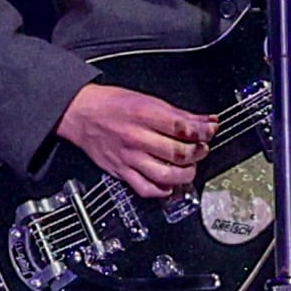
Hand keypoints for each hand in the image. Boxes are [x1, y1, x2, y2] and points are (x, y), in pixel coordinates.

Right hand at [57, 79, 213, 200]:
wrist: (80, 113)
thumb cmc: (111, 105)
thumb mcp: (147, 99)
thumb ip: (178, 114)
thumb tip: (205, 121)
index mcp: (144, 115)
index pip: (183, 128)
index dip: (203, 132)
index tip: (211, 131)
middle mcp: (136, 137)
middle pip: (178, 153)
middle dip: (198, 153)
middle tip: (202, 149)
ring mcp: (128, 157)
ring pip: (165, 175)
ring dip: (185, 174)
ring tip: (189, 167)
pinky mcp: (121, 171)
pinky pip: (145, 188)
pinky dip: (161, 191)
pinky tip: (169, 185)